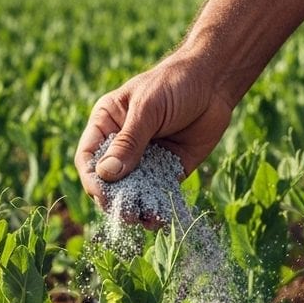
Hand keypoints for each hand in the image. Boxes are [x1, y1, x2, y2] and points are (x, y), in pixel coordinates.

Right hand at [74, 55, 234, 204]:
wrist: (214, 82)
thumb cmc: (174, 83)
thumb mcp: (148, 109)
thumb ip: (129, 141)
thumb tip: (106, 175)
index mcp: (107, 124)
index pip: (89, 157)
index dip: (92, 179)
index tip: (103, 195)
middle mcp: (122, 144)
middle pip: (108, 180)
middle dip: (115, 199)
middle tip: (126, 214)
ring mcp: (145, 158)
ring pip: (133, 191)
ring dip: (136, 207)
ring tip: (145, 220)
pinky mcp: (169, 169)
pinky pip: (158, 193)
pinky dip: (157, 207)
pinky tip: (161, 218)